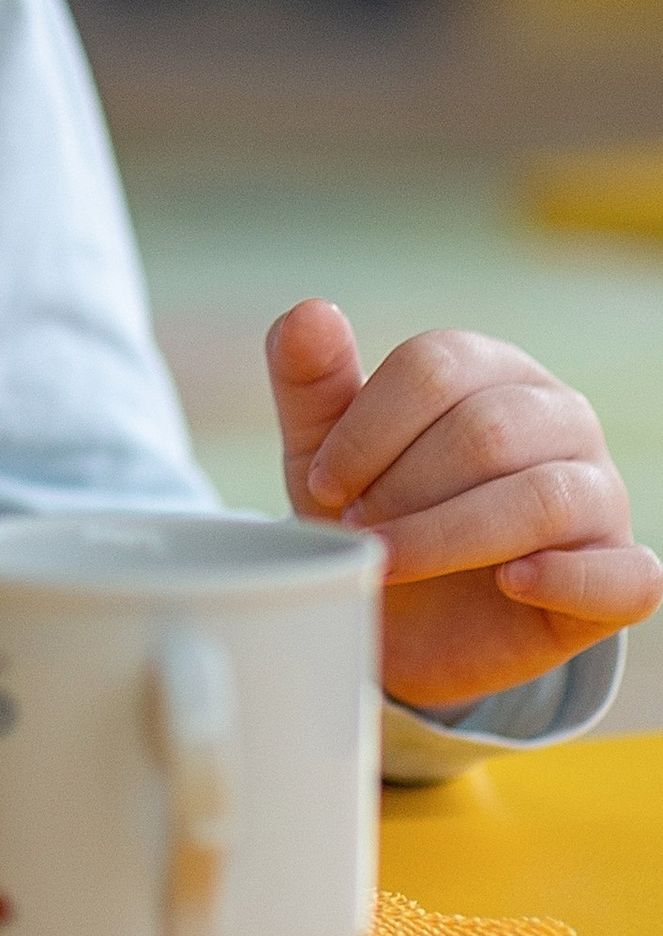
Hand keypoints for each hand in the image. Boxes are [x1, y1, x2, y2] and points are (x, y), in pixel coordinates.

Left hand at [267, 300, 660, 707]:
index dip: (369, 428)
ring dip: (449, 536)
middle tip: (355, 531)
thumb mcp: (325, 453)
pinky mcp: (622, 574)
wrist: (406, 623)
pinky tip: (509, 583)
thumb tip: (310, 312)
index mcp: (493, 370)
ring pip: (544, 497)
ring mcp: (602, 494)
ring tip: (390, 563)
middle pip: (488, 429)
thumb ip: (310, 382)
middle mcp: (560, 418)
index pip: (438, 364)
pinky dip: (565, 578)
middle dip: (404, 487)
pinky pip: (625, 573)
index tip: (323, 485)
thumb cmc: (376, 514)